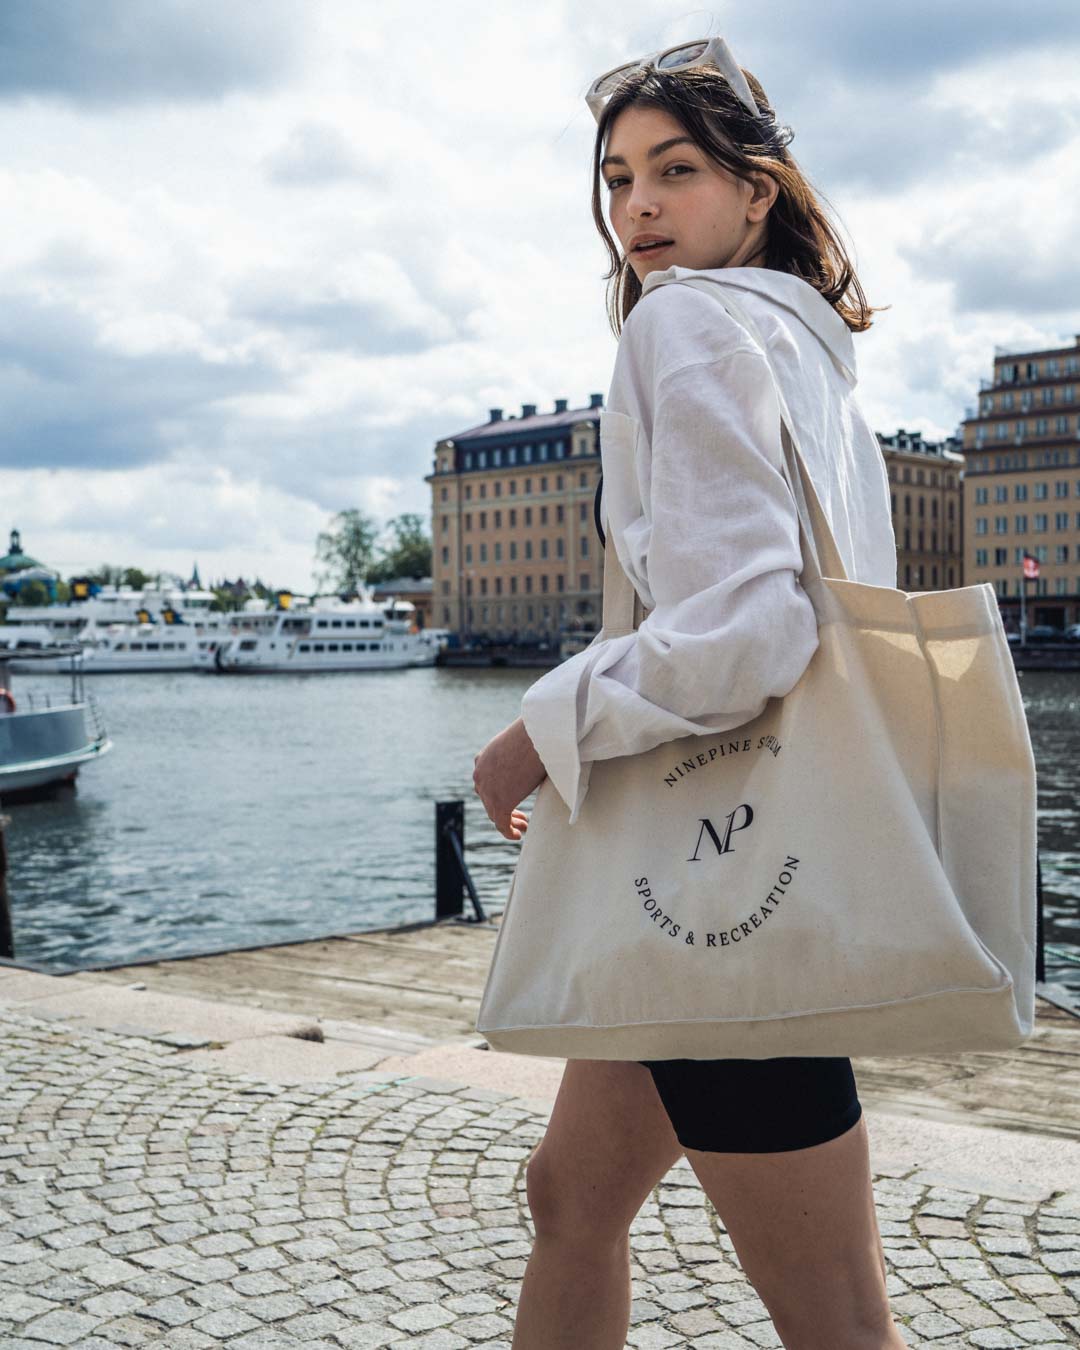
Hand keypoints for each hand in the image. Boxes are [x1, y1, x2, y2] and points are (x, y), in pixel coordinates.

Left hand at [473, 716, 546, 840]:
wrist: (536, 737)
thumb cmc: (535, 735)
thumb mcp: (519, 745)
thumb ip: (519, 757)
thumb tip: (535, 762)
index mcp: (483, 759)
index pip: (486, 782)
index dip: (497, 792)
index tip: (512, 797)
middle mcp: (480, 775)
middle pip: (488, 799)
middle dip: (503, 808)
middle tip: (520, 815)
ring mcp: (487, 790)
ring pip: (494, 812)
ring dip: (508, 821)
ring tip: (523, 826)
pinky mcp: (499, 803)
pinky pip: (501, 823)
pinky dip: (508, 831)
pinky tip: (519, 835)